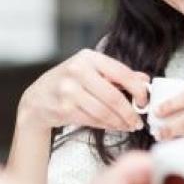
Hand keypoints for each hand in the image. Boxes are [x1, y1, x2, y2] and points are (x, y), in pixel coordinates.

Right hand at [18, 49, 148, 131]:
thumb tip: (145, 80)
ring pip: (104, 112)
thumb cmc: (69, 82)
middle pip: (113, 97)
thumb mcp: (92, 70)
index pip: (122, 73)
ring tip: (128, 125)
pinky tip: (114, 126)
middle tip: (138, 121)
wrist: (38, 97)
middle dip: (129, 112)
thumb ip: (118, 74)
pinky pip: (93, 120)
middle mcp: (77, 70)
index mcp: (89, 57)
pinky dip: (107, 125)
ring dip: (119, 122)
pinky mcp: (64, 108)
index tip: (144, 100)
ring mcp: (68, 90)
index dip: (137, 89)